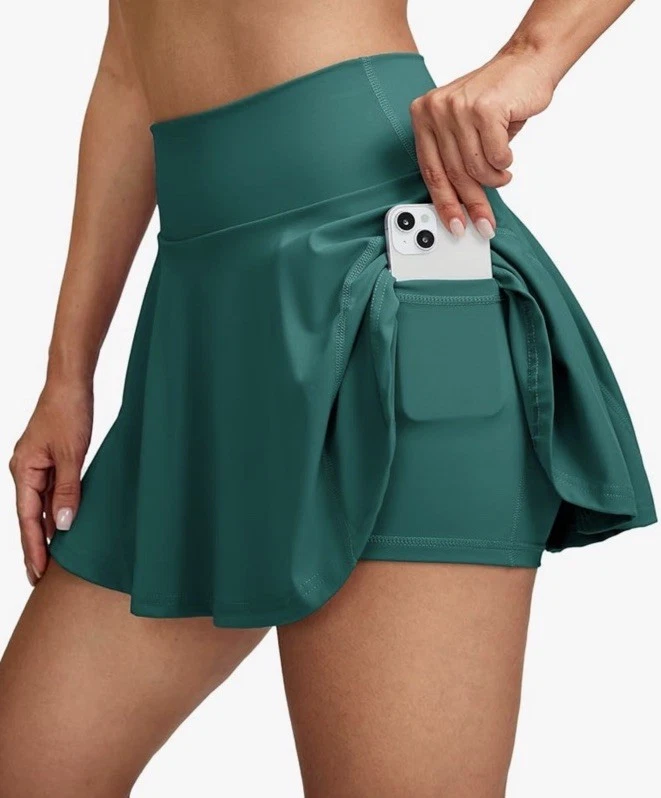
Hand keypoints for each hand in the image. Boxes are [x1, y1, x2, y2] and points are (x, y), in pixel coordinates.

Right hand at [9, 380, 92, 585]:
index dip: (33, 547)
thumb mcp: (72, 453)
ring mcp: (37, 467)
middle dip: (34, 548)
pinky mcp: (51, 461)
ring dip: (46, 533)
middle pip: (29, 517)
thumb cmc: (68, 412)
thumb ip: (69, 489)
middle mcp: (26, 471)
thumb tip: (63, 524)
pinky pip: (51, 494)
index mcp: (24, 470)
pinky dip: (56, 512)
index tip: (37, 572)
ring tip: (51, 562)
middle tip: (38, 579)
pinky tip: (64, 528)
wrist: (70, 384)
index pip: (27, 519)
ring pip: (40, 507)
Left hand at [410, 48, 554, 237]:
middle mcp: (436, 110)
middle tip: (484, 223)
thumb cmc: (497, 99)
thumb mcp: (464, 126)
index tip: (454, 225)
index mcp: (424, 115)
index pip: (430, 170)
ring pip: (475, 168)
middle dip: (471, 204)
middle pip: (453, 174)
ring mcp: (458, 108)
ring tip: (502, 175)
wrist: (528, 62)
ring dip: (493, 179)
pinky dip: (505, 162)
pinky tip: (507, 156)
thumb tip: (458, 203)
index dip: (443, 203)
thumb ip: (454, 156)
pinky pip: (495, 155)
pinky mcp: (484, 108)